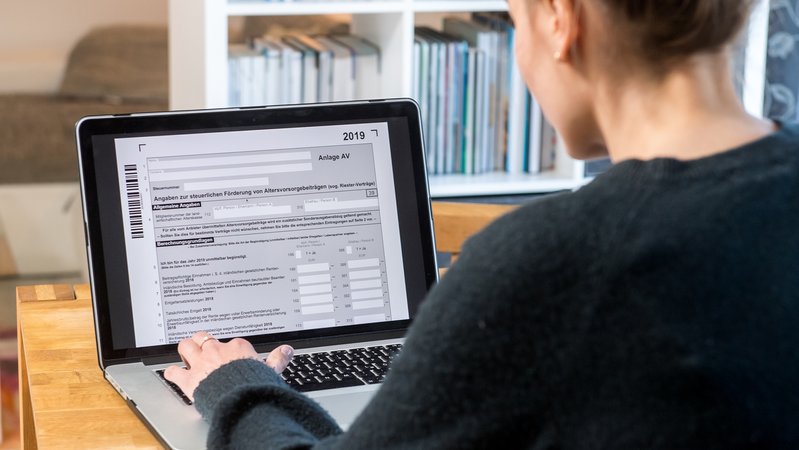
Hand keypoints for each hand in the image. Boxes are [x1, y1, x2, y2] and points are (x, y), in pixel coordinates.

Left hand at [164, 331, 293, 401]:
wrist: (238, 396)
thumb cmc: (253, 384)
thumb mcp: (270, 370)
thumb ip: (278, 359)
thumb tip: (288, 350)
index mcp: (237, 347)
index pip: (230, 342)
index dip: (228, 348)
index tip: (229, 354)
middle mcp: (217, 350)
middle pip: (204, 338)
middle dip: (201, 341)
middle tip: (201, 346)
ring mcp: (201, 363)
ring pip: (186, 346)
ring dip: (185, 349)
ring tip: (186, 353)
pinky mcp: (188, 378)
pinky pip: (173, 371)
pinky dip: (172, 373)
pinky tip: (173, 374)